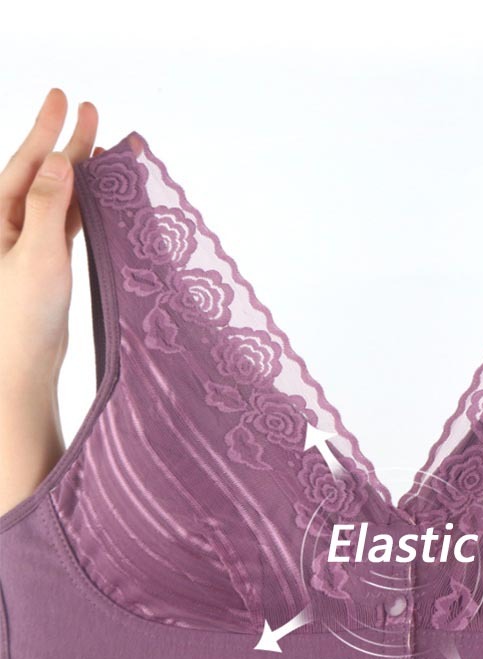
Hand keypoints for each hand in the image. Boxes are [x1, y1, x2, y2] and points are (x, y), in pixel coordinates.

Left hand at [0, 88, 100, 395]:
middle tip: (89, 109)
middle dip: (66, 141)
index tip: (64, 97)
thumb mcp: (36, 256)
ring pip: (59, 196)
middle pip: (42, 173)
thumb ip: (46, 206)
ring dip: (81, 173)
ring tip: (103, 148)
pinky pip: (68, 221)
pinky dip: (85, 204)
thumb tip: (57, 161)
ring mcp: (28, 242)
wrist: (22, 368)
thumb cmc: (21, 317)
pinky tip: (100, 193)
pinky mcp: (47, 262)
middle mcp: (7, 225)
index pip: (26, 163)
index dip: (46, 129)